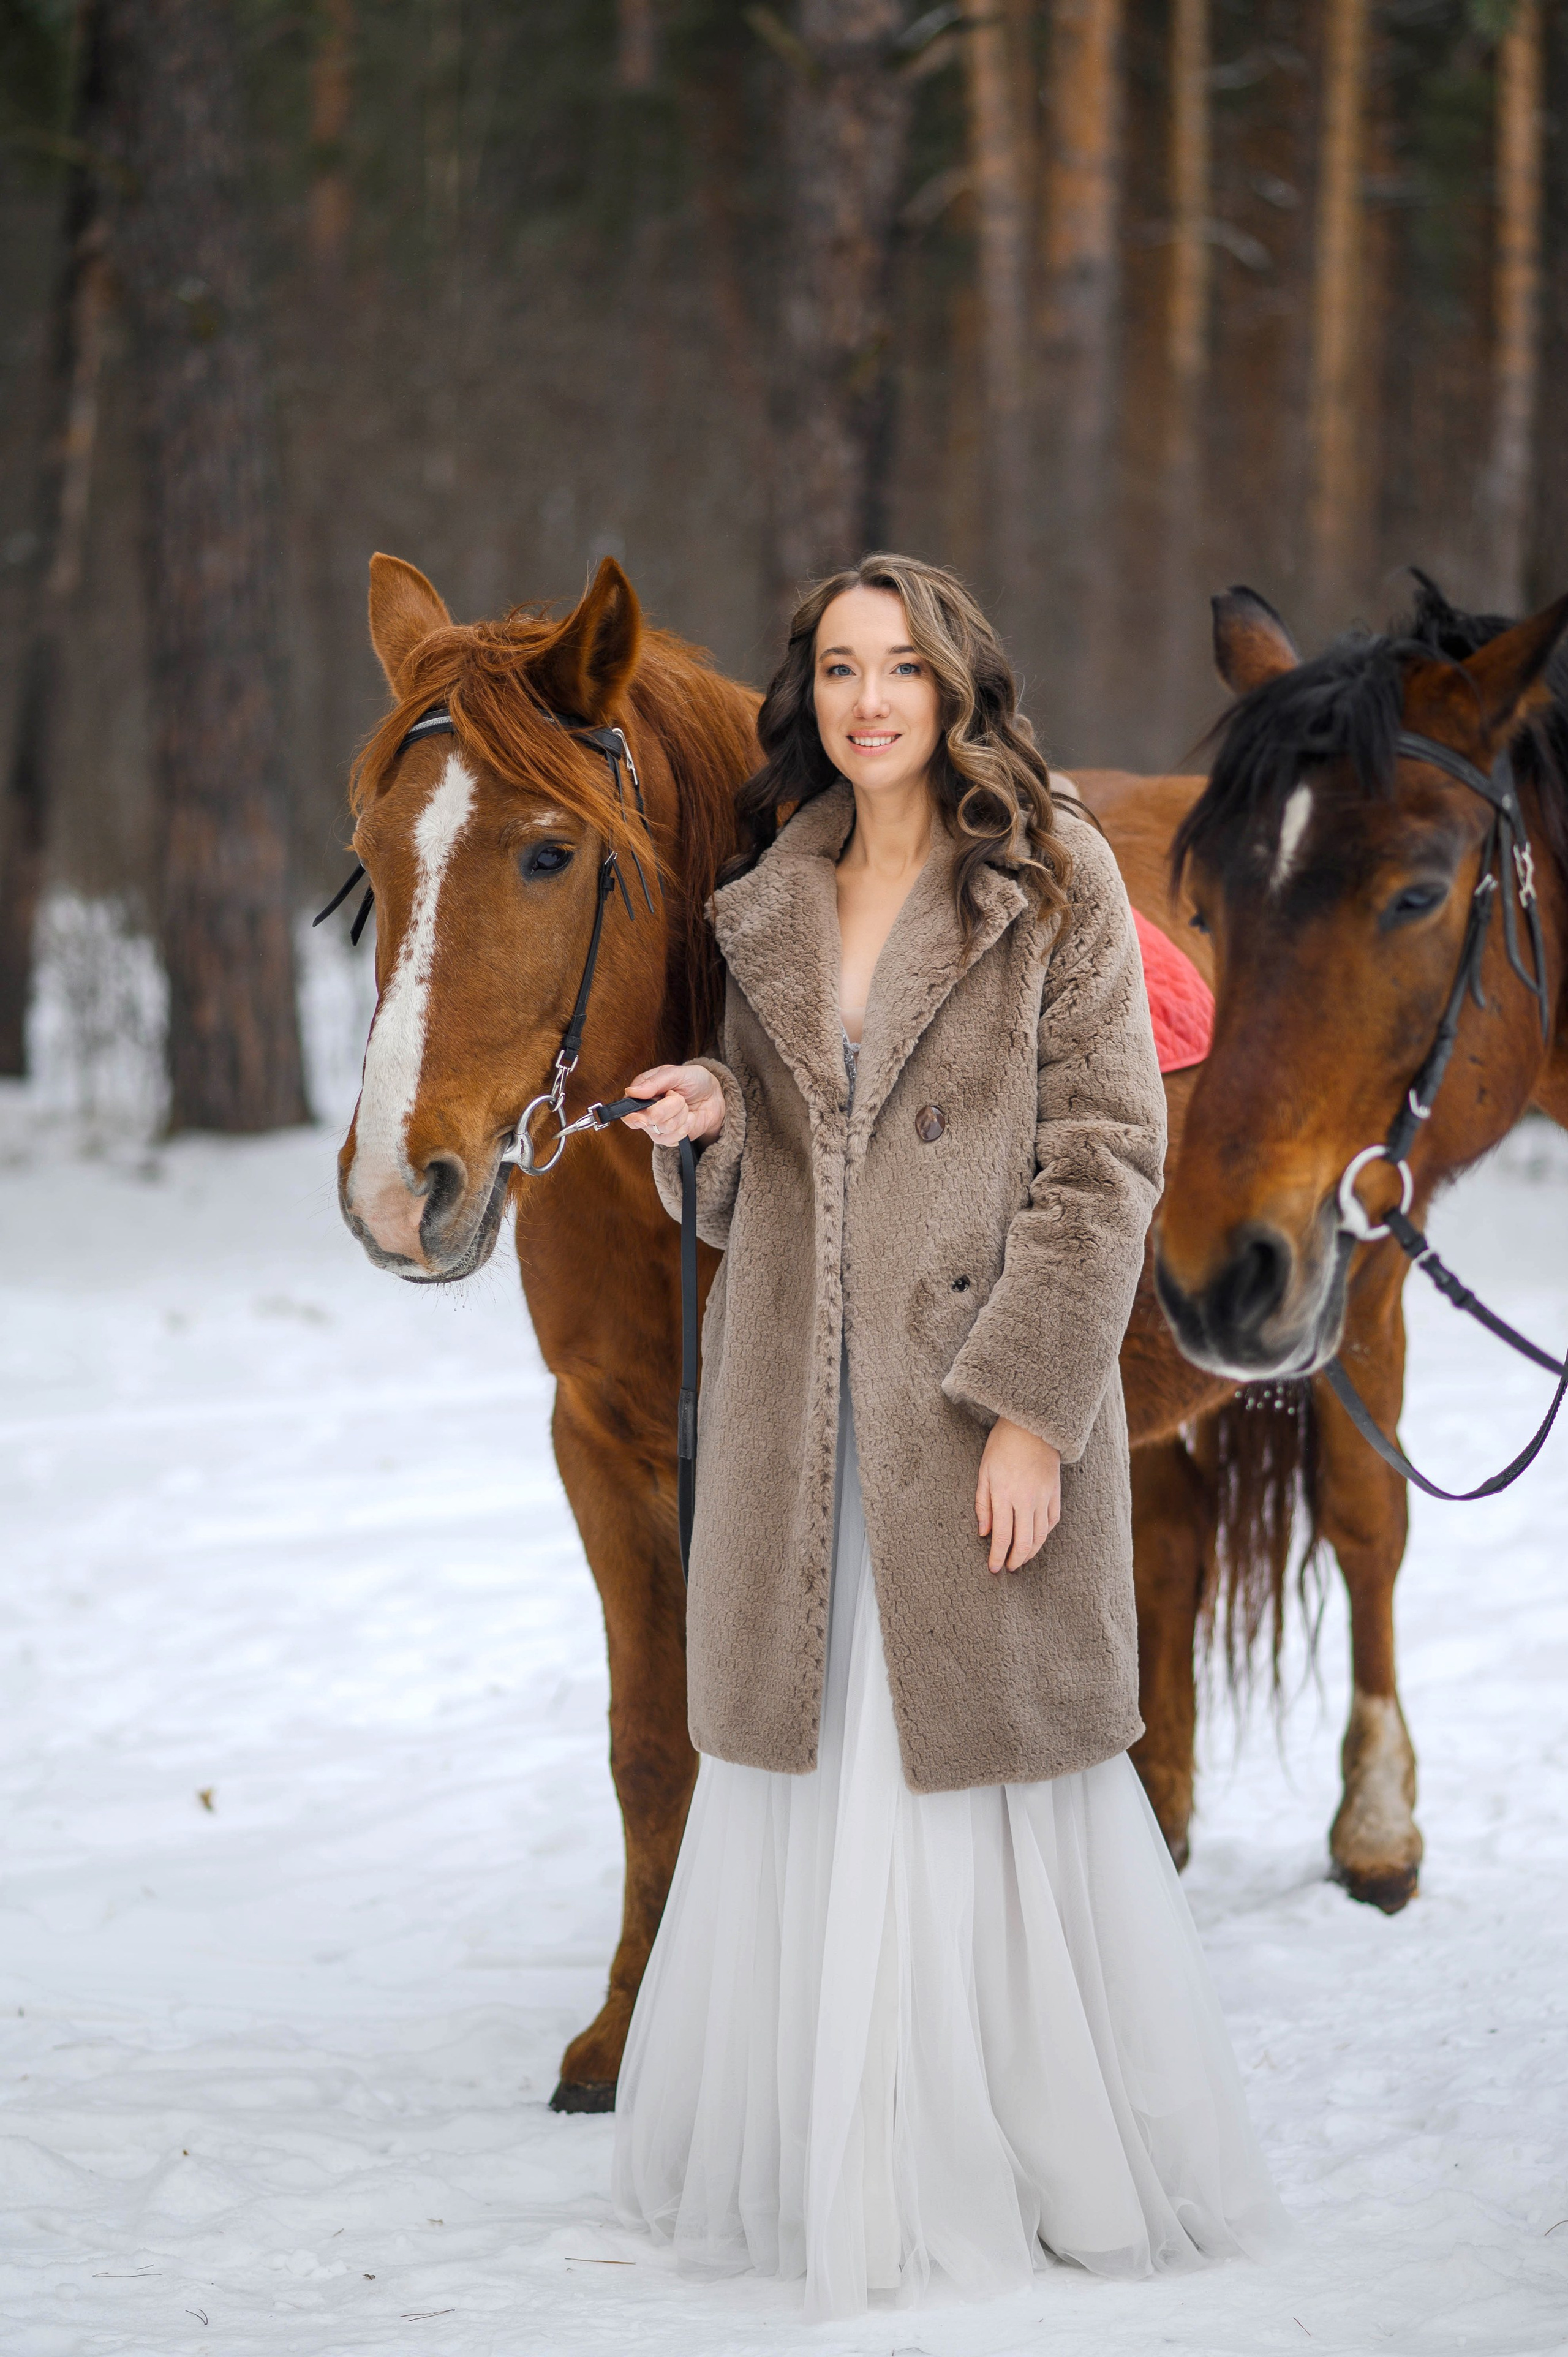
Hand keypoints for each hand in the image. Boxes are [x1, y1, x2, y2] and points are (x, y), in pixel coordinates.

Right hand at [622, 1062, 724, 1147]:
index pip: (627, 1109)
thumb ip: (654, 1082)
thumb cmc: (693, 1081)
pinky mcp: (669, 1138)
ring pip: (663, 1128)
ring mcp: (656, 1127)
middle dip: (668, 1107)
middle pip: (646, 1120)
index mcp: (642, 1093)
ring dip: (680, 1115)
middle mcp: (645, 1112)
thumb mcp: (677, 1073)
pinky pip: (673, 1138)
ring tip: (684, 1105)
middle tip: (677, 1096)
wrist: (714, 1097)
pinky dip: (686, 1126)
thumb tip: (631, 1091)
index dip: (634, 1114)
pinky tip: (688, 1118)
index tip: (643, 1116)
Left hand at [976, 1416, 1061, 1571]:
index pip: (1002, 1536)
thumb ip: (983, 1504)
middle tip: (1008, 1567)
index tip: (993, 1568)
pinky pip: (1052, 1521)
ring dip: (1031, 1552)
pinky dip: (1044, 1534)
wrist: (1031, 1426)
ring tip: (1021, 1558)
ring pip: (1040, 1536)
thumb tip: (983, 1533)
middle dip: (1015, 1560)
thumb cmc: (1002, 1447)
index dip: (997, 1556)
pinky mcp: (1055, 1493)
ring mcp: (1043, 1497)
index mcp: (1004, 1495)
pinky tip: (1036, 1539)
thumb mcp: (984, 1473)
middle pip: (1024, 1542)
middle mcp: (1026, 1500)